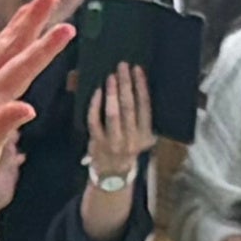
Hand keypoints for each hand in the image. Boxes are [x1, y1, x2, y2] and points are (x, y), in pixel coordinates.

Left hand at [83, 61, 154, 175]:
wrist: (114, 174)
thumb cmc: (129, 148)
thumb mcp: (142, 136)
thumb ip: (141, 117)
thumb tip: (136, 84)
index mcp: (146, 134)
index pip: (145, 106)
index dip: (141, 86)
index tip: (137, 69)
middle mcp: (131, 139)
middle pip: (129, 107)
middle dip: (126, 84)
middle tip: (122, 66)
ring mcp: (113, 142)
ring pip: (112, 114)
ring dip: (112, 93)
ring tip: (111, 76)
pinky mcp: (97, 142)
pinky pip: (94, 120)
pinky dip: (95, 105)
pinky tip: (97, 92)